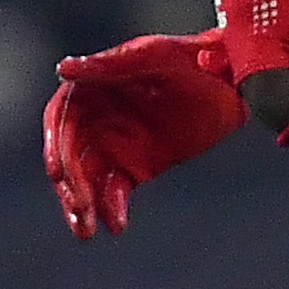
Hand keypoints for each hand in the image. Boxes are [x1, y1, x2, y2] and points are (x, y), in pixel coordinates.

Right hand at [44, 34, 246, 238]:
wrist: (232, 81)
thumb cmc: (193, 58)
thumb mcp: (156, 58)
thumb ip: (112, 66)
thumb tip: (63, 70)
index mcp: (92, 88)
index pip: (60, 120)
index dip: (55, 146)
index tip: (57, 172)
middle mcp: (96, 118)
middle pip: (71, 156)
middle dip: (71, 184)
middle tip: (79, 208)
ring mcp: (116, 143)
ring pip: (88, 178)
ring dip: (84, 203)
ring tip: (86, 230)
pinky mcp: (136, 166)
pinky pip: (116, 191)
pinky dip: (113, 208)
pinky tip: (117, 226)